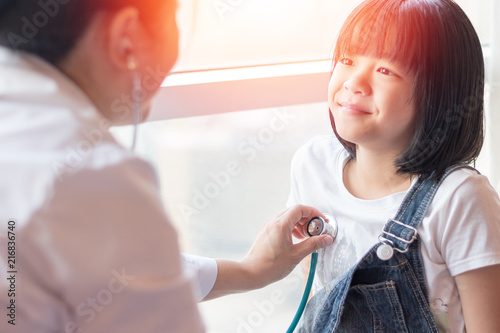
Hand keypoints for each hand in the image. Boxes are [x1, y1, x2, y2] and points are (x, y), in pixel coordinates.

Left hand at [205, 205, 332, 299]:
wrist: (251, 273)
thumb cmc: (270, 266)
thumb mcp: (296, 255)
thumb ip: (313, 245)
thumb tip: (326, 238)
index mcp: (281, 225)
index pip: (300, 209)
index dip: (313, 212)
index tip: (322, 220)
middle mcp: (273, 222)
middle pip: (294, 211)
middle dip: (308, 218)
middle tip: (316, 229)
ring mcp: (269, 227)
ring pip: (287, 217)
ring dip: (300, 223)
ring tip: (307, 236)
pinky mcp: (266, 233)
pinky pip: (281, 224)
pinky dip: (292, 228)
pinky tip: (297, 239)